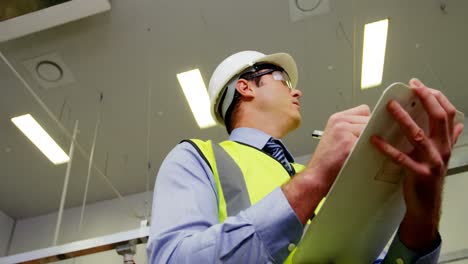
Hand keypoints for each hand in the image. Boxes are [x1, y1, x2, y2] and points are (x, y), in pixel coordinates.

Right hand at [306, 104, 369, 193]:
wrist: (317, 176)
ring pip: (372, 130)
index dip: (368, 123)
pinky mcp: (348, 142)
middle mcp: (339, 121)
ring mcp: (343, 130)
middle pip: (370, 119)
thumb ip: (353, 128)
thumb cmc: (328, 161)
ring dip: (372, 141)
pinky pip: (370, 142)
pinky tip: (362, 157)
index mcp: (337, 118)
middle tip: (365, 146)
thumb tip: (376, 127)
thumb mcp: (337, 137)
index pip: (364, 111)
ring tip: (361, 152)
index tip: (368, 133)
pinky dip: (370, 150)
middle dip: (372, 132)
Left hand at [371, 78, 463, 250]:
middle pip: (438, 118)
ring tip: (389, 107)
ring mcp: (432, 162)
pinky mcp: (418, 174)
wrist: (426, 206)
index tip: (419, 85)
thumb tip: (458, 124)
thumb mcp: (441, 156)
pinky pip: (401, 158)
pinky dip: (387, 148)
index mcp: (446, 143)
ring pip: (418, 135)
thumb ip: (450, 139)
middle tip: (411, 87)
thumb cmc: (429, 179)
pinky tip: (374, 139)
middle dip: (425, 99)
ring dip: (403, 118)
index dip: (435, 96)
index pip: (447, 113)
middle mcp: (442, 150)